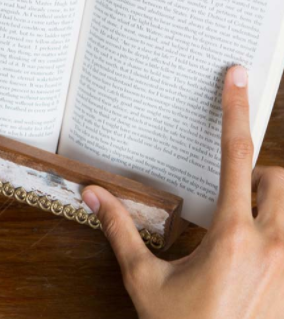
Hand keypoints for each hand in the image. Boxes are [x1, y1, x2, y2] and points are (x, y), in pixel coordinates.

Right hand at [82, 66, 283, 318]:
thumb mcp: (146, 280)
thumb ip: (121, 230)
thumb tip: (92, 194)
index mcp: (231, 235)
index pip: (235, 155)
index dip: (233, 110)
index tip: (237, 77)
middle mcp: (273, 244)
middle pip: (279, 175)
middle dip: (259, 174)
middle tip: (236, 195)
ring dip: (276, 202)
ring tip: (250, 224)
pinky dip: (280, 230)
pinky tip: (261, 257)